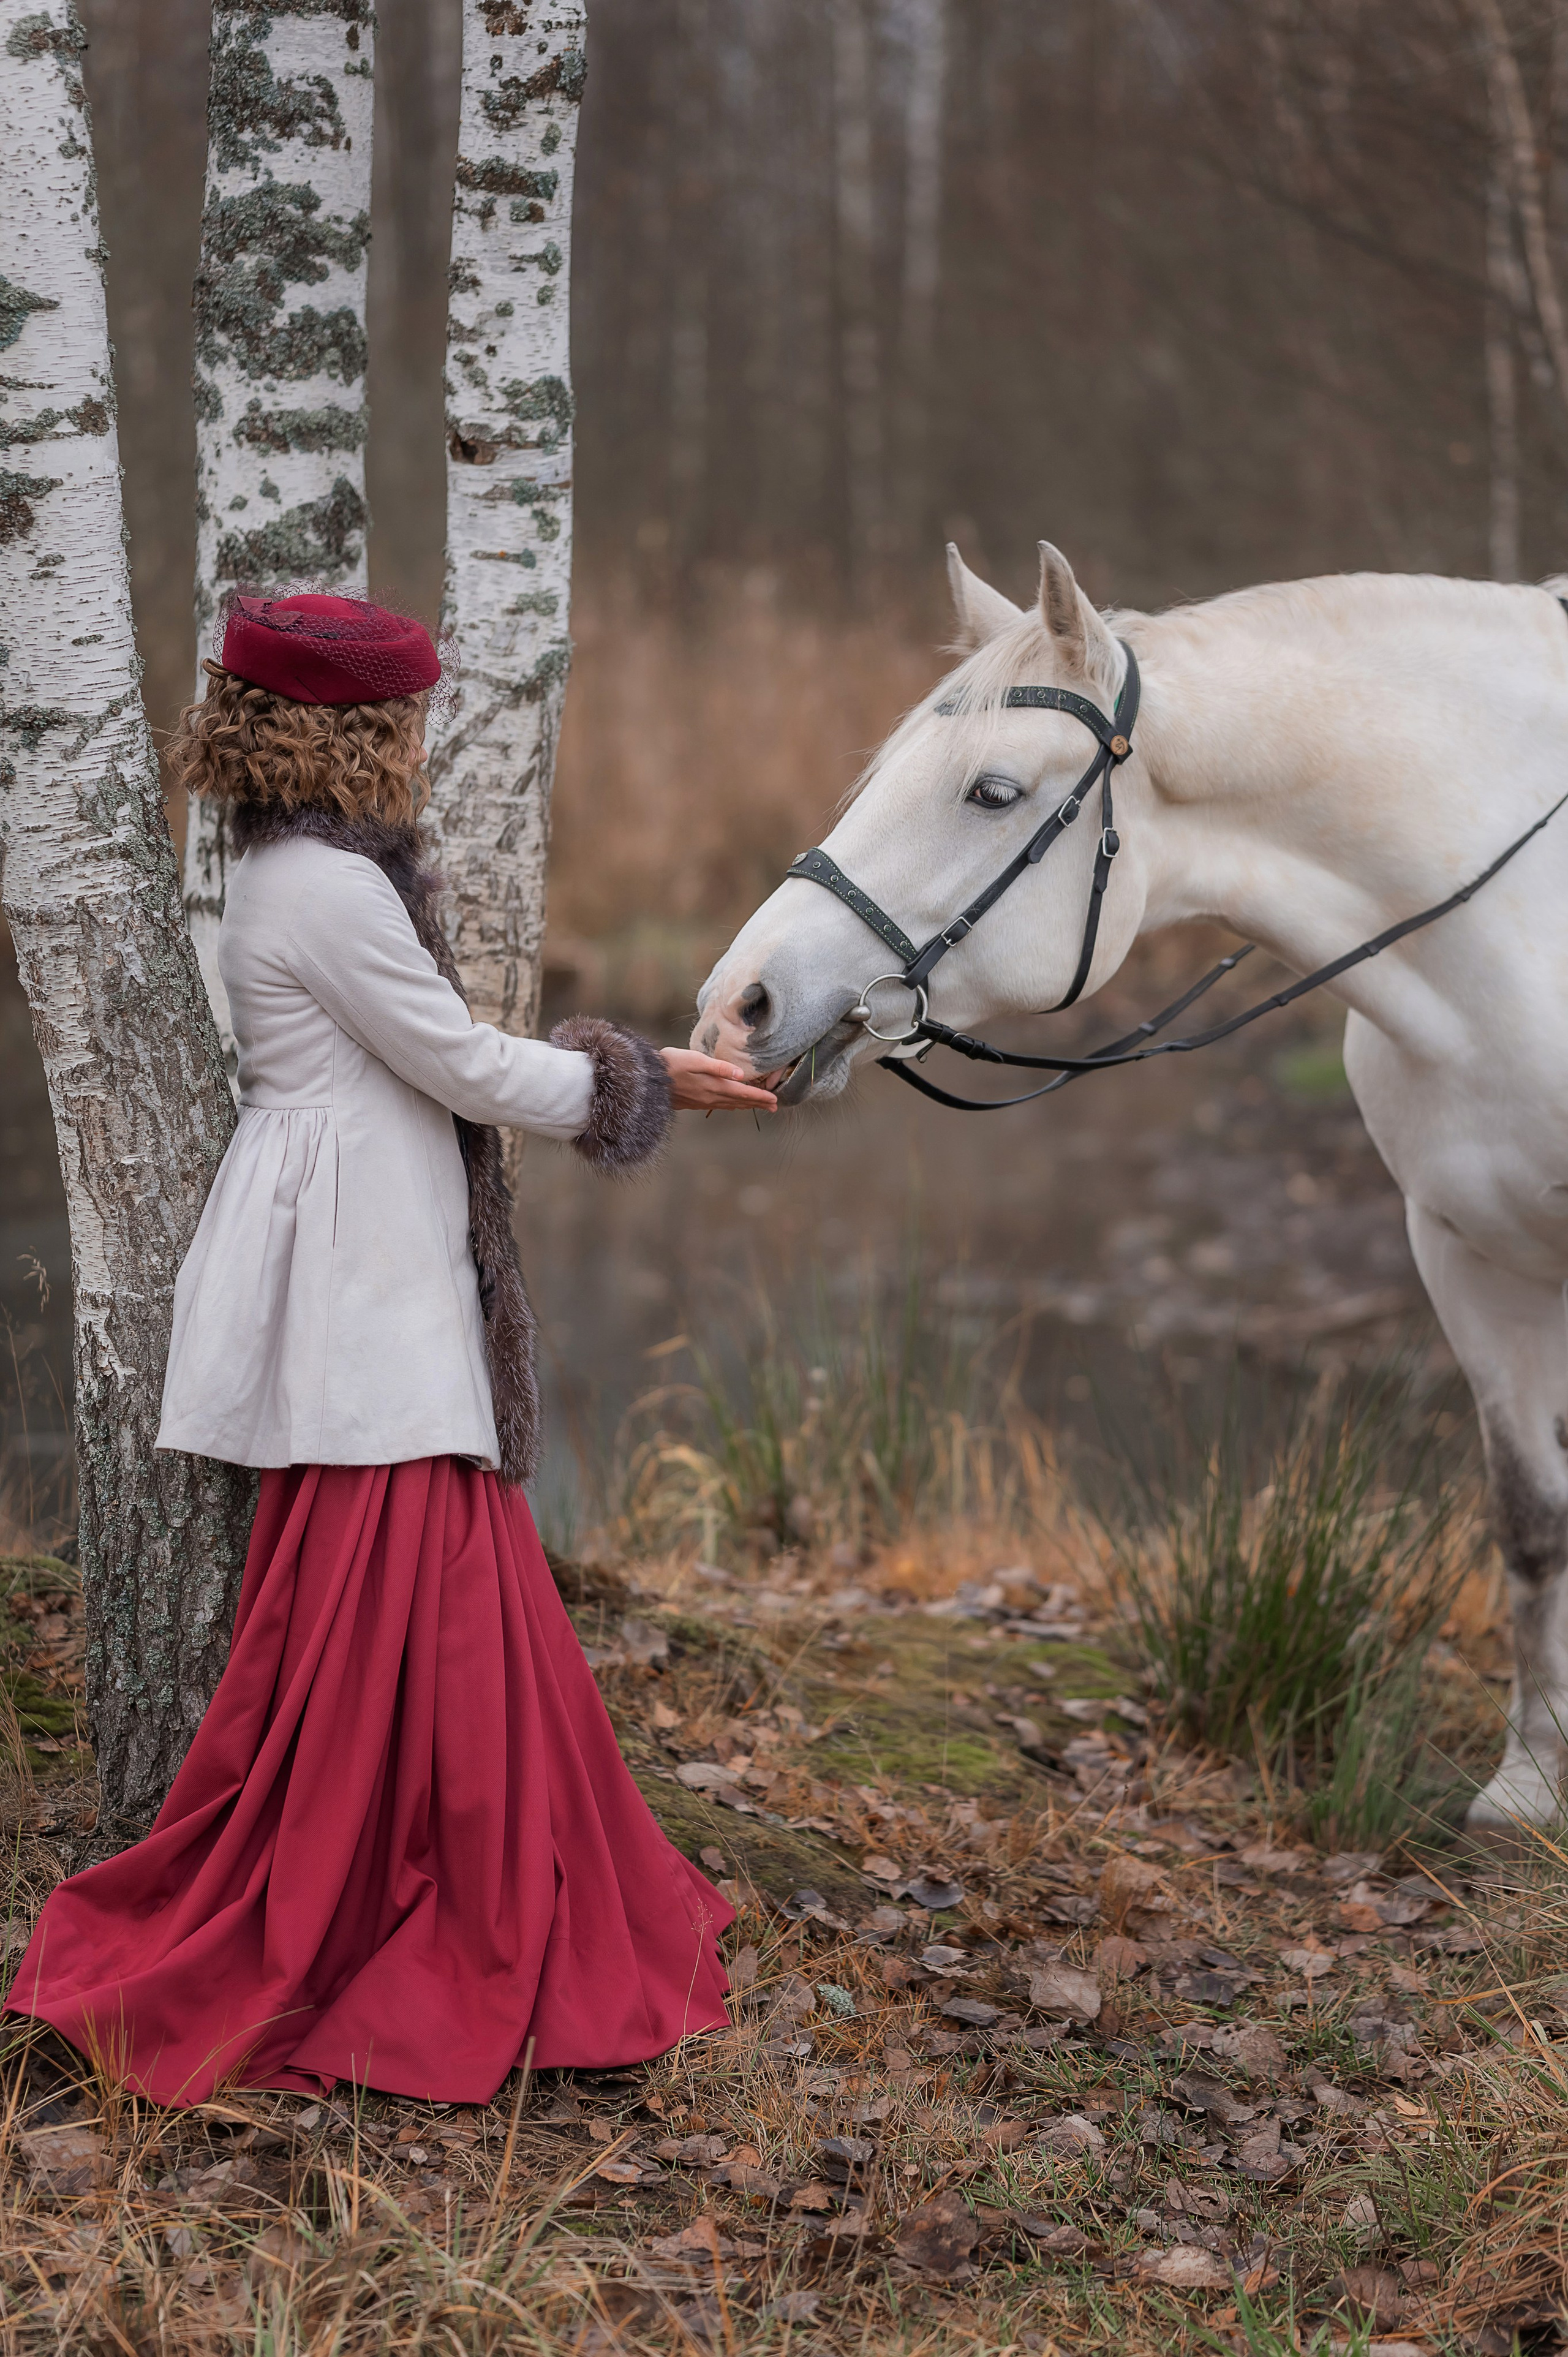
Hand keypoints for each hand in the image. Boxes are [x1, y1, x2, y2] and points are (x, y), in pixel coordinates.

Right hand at [659, 1047, 777, 1112]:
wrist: (646, 1080)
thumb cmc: (669, 1064)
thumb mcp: (694, 1060)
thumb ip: (719, 1067)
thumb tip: (741, 1075)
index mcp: (714, 1087)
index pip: (743, 1093)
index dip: (760, 1097)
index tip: (775, 1100)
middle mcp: (710, 1097)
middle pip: (740, 1102)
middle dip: (758, 1104)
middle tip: (774, 1107)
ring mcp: (702, 1101)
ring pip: (730, 1106)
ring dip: (746, 1106)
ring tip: (758, 1107)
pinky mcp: (694, 1102)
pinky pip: (719, 1106)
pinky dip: (731, 1106)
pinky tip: (732, 1105)